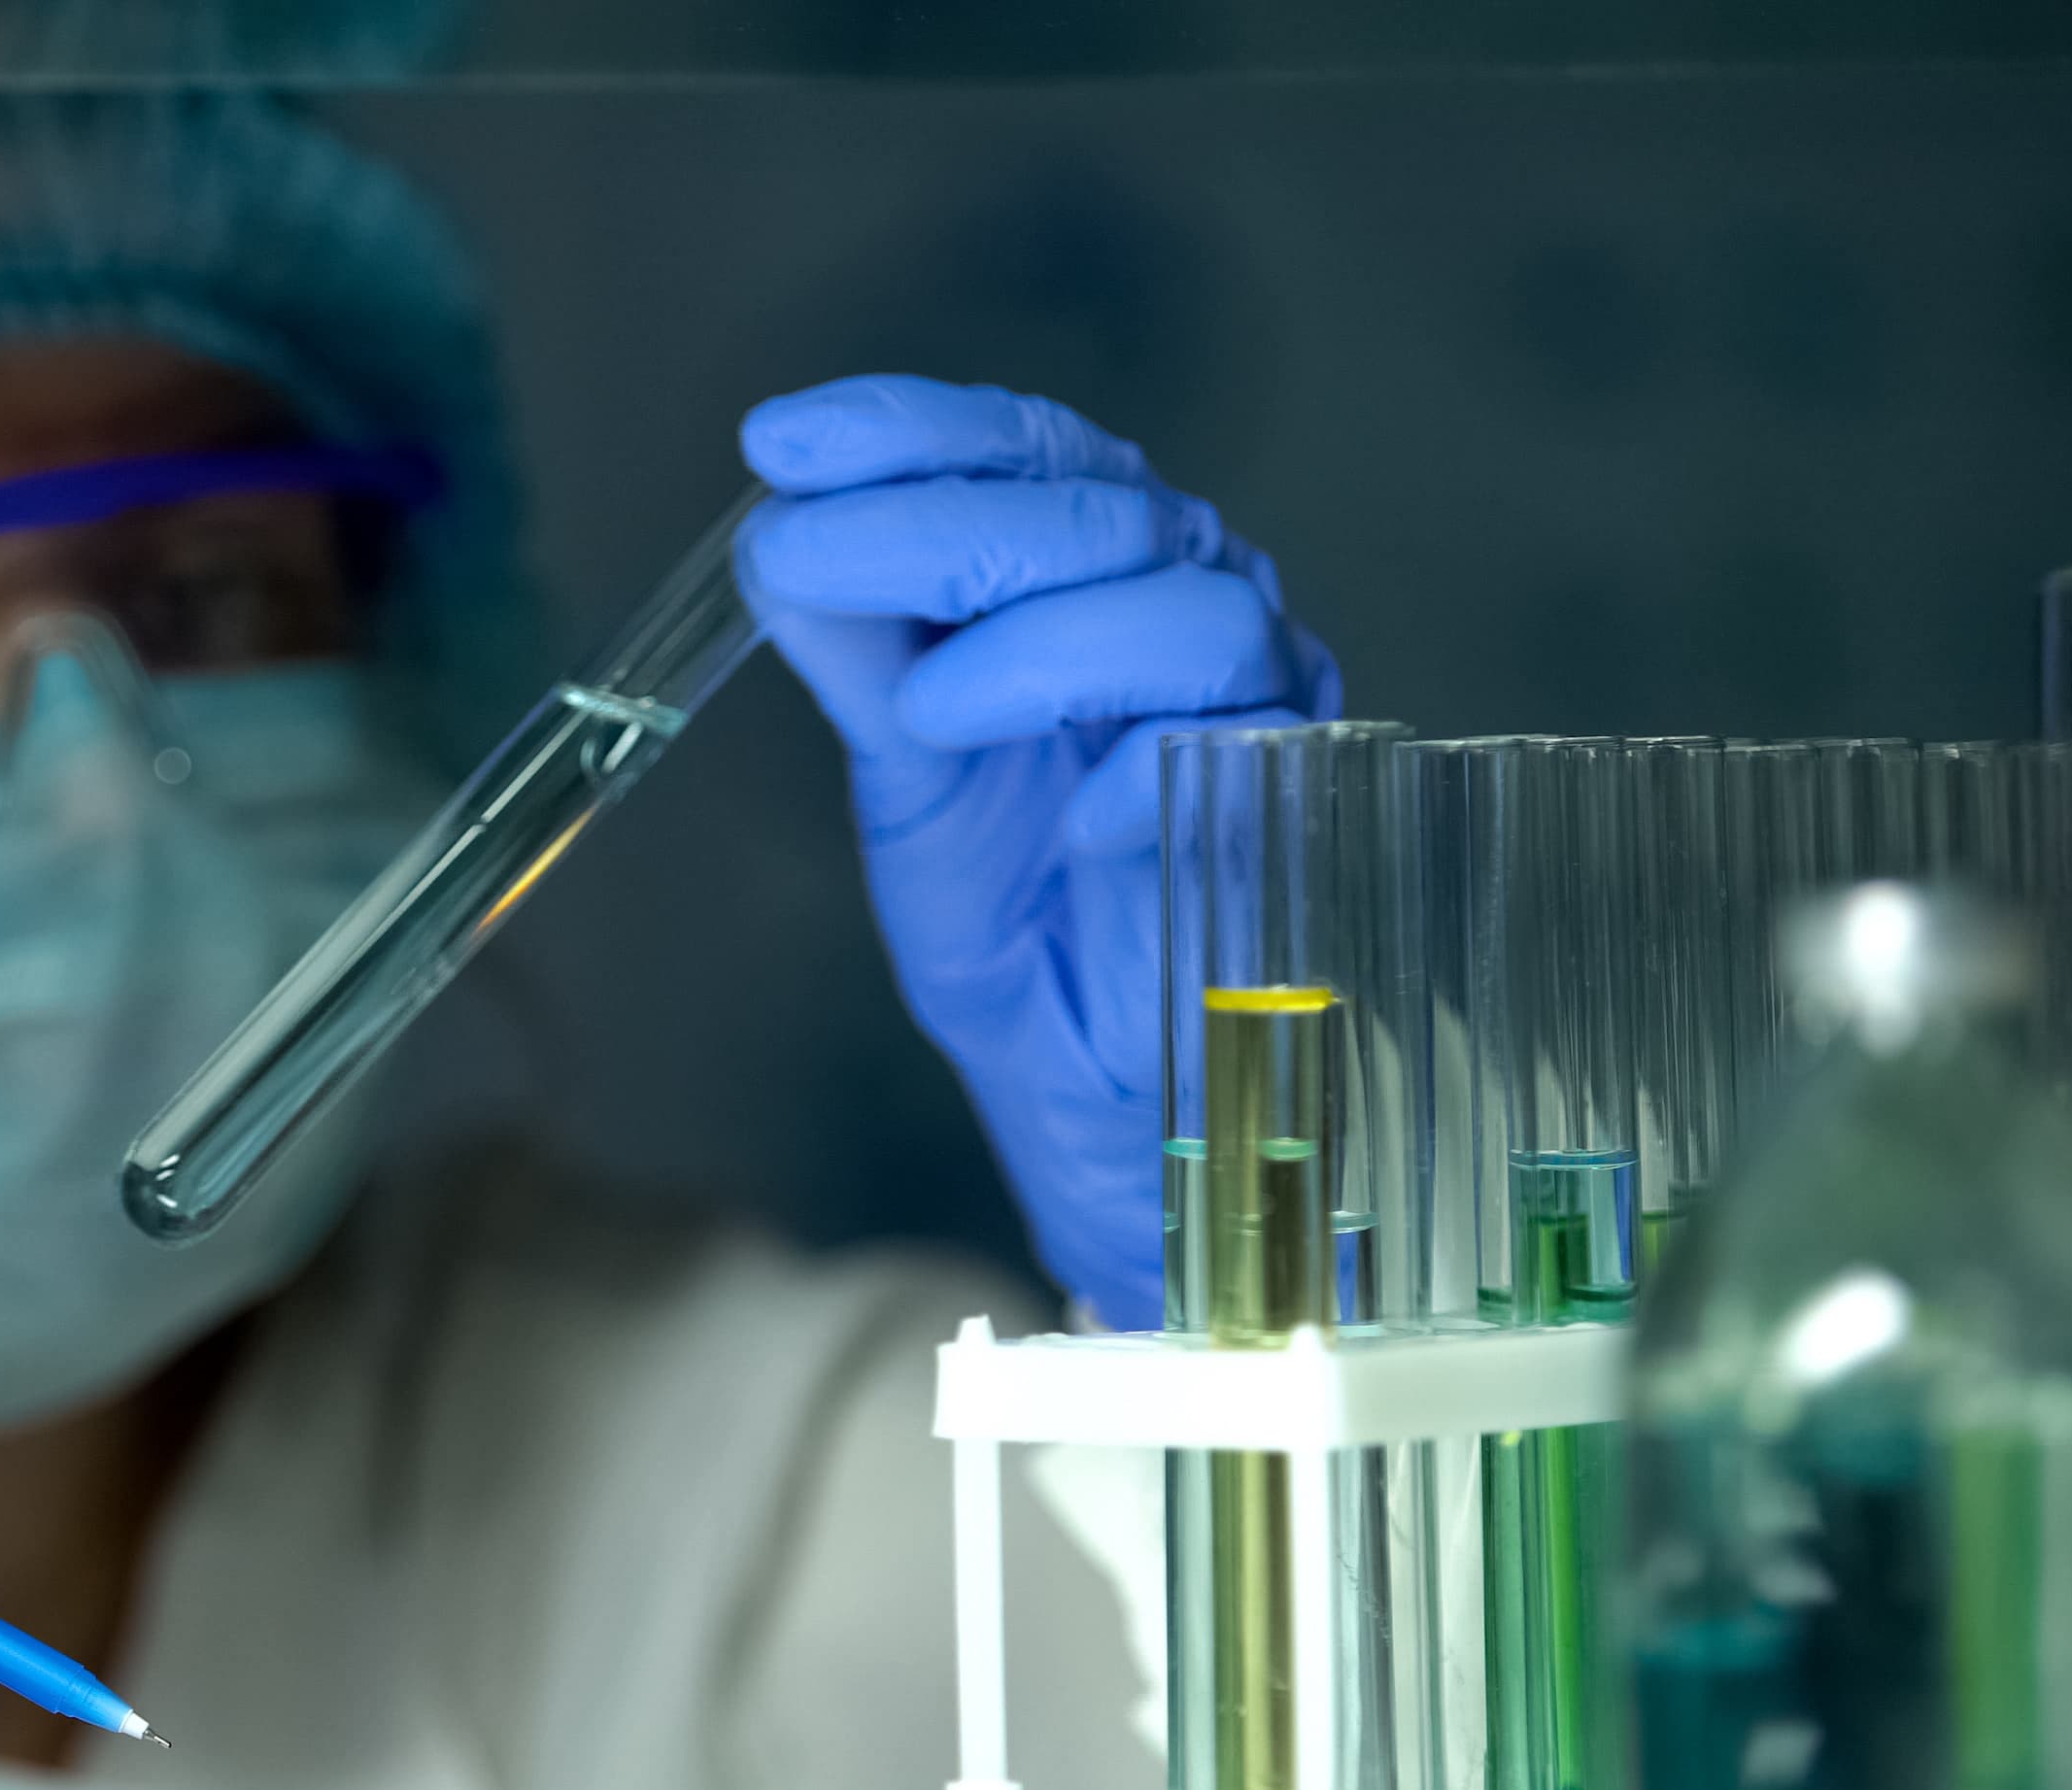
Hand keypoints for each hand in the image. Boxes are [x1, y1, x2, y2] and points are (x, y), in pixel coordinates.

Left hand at [736, 375, 1339, 1330]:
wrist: (1083, 1081)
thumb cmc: (1012, 910)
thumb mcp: (906, 774)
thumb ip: (860, 660)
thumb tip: (777, 544)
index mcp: (1092, 562)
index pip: (1018, 445)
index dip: (906, 427)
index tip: (779, 438)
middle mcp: (1185, 596)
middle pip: (1088, 508)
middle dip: (928, 523)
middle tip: (795, 554)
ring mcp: (1255, 697)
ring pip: (1185, 609)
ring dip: (1039, 645)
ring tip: (929, 713)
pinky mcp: (1294, 810)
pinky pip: (1243, 756)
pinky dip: (1142, 777)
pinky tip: (1073, 822)